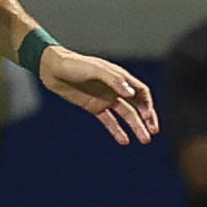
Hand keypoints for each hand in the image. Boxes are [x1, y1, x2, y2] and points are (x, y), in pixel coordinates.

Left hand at [38, 46, 158, 144]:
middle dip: (147, 118)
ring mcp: (105, 98)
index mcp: (120, 77)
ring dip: (136, 127)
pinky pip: (109, 121)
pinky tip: (125, 141)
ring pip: (126, 115)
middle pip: (138, 105)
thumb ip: (113, 80)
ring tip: (144, 140)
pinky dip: (117, 131)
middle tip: (153, 132)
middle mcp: (116, 88)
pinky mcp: (94, 107)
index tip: (148, 117)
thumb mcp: (95, 70)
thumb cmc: (74, 65)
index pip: (141, 92)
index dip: (147, 104)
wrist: (53, 70)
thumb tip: (131, 94)